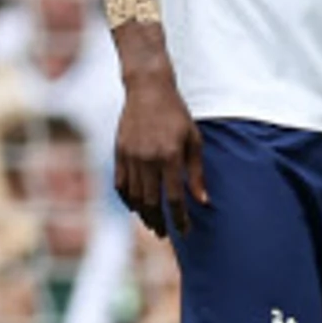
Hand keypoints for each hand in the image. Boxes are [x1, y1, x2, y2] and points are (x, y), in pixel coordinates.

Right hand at [113, 64, 207, 236]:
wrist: (148, 89)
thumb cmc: (176, 114)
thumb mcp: (194, 141)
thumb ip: (196, 173)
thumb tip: (202, 201)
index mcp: (169, 156)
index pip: (174, 198)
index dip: (180, 218)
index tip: (185, 231)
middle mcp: (147, 159)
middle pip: (151, 202)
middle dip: (159, 222)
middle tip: (166, 233)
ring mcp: (130, 156)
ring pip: (134, 196)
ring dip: (144, 214)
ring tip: (152, 223)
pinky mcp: (119, 152)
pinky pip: (120, 184)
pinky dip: (127, 199)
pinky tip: (135, 206)